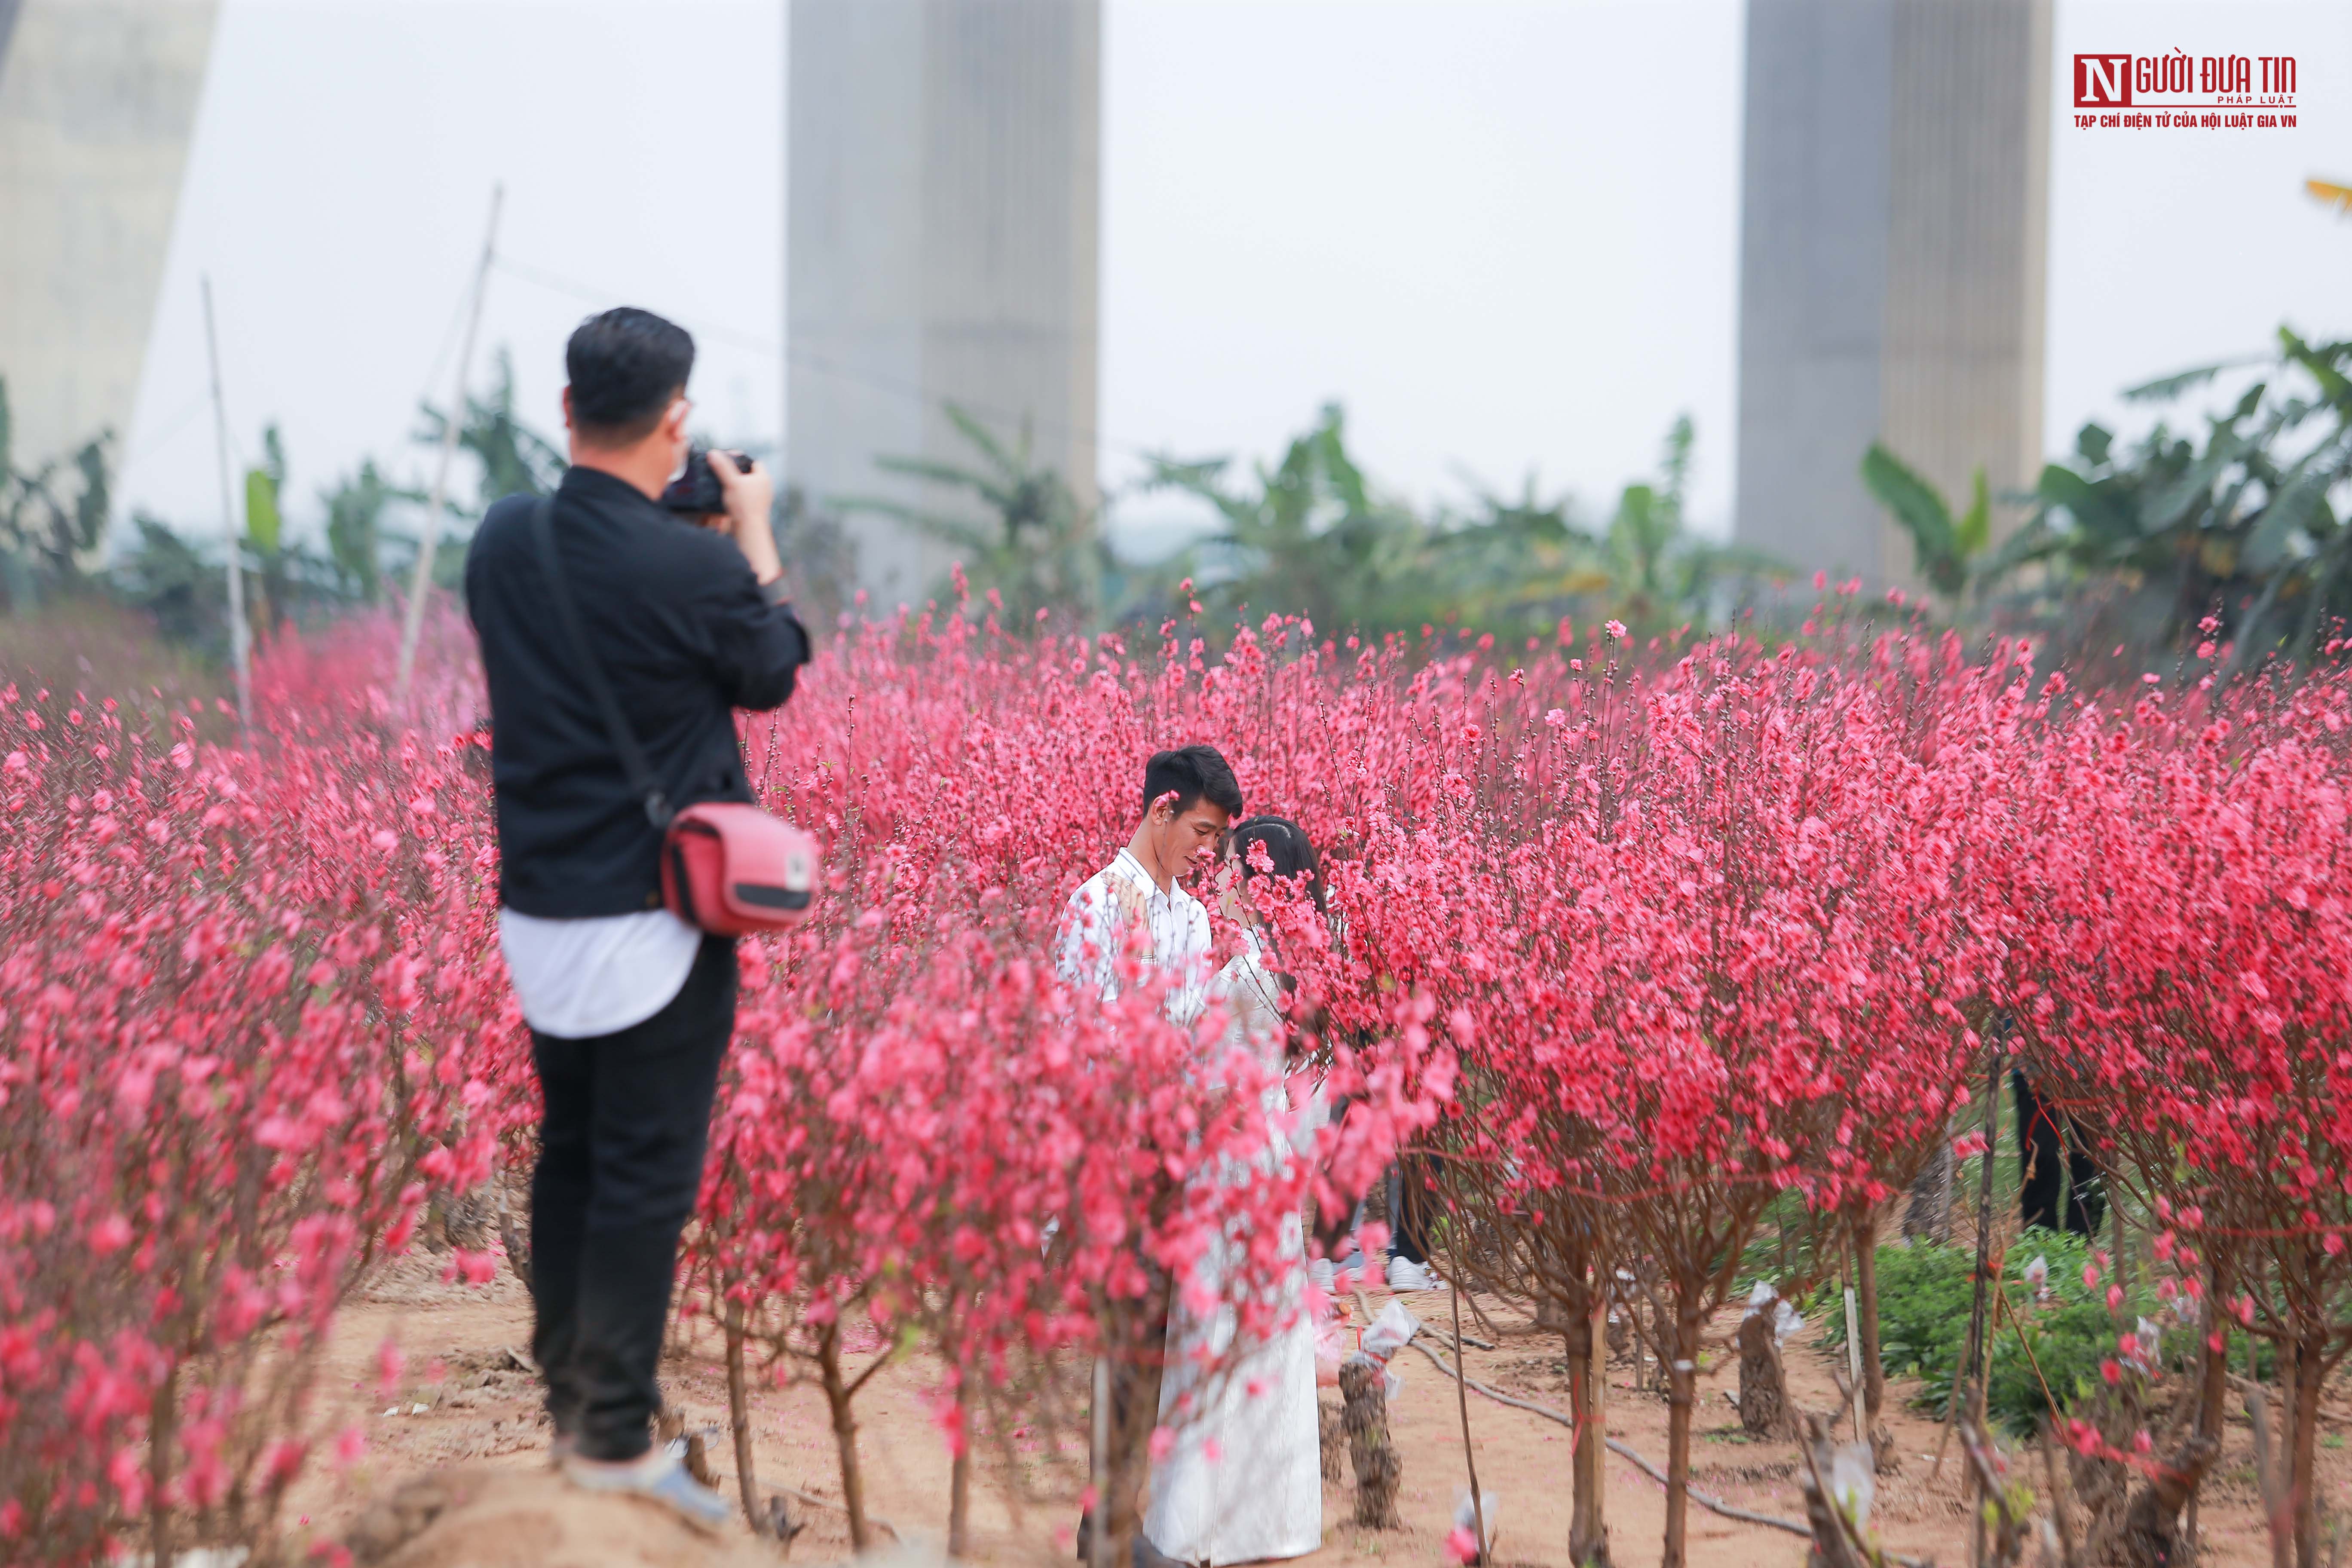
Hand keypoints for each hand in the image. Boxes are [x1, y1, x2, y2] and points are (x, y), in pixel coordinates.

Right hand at [707, 452, 783, 586]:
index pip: (753, 462)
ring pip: (745, 487)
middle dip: (735, 472)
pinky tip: (724, 497)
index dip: (741, 458)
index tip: (727, 458)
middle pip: (748, 474)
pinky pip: (742, 498)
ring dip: (733, 484)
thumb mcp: (731, 483)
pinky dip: (734, 496)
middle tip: (722, 471)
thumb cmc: (744, 507)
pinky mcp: (752, 510)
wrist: (748, 531)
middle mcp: (764, 488)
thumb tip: (713, 453)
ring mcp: (759, 500)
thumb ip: (722, 468)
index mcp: (763, 478)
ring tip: (721, 483)